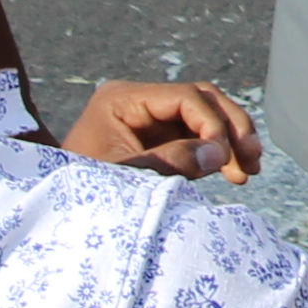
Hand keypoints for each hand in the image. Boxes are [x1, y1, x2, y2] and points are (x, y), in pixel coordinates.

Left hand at [64, 79, 263, 179]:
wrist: (55, 211)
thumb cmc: (80, 193)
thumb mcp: (125, 178)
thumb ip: (170, 162)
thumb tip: (218, 155)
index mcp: (123, 99)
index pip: (184, 97)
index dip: (212, 124)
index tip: (225, 157)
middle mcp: (139, 102)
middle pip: (201, 99)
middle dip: (230, 128)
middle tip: (252, 159)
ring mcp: (150, 119)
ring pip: (205, 117)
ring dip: (230, 141)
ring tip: (249, 170)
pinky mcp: (158, 140)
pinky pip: (197, 137)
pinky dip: (217, 153)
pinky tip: (234, 172)